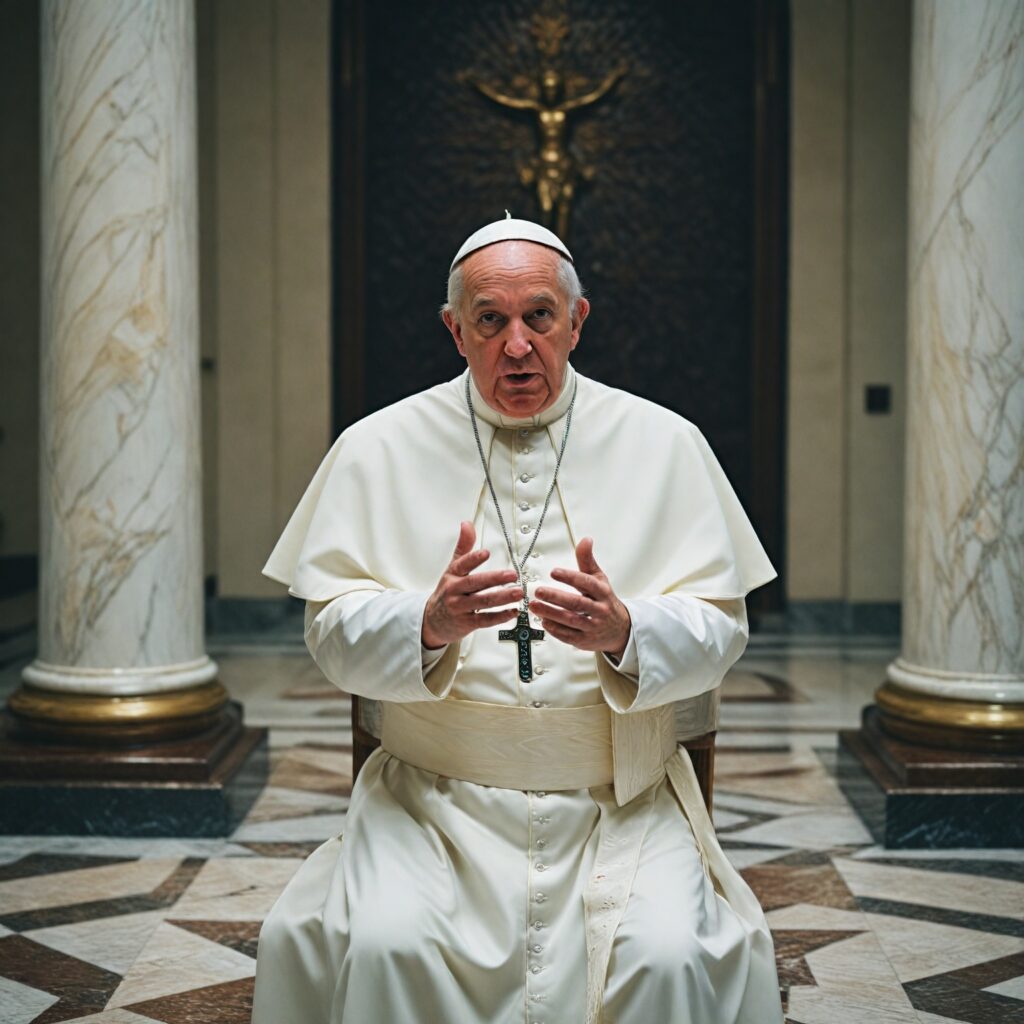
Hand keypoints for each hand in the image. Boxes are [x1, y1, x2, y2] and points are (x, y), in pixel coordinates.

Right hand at [422, 522, 521, 647]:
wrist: (432, 621)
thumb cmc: (447, 592)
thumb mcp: (452, 568)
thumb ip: (463, 547)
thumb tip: (467, 524)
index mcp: (453, 575)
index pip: (462, 565)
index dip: (473, 559)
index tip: (485, 553)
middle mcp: (455, 591)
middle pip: (475, 583)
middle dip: (494, 579)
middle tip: (513, 575)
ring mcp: (460, 608)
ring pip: (482, 602)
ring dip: (502, 598)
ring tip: (518, 593)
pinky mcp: (467, 623)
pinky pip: (485, 620)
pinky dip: (500, 616)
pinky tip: (513, 611)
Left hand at [530, 537, 630, 657]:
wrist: (620, 629)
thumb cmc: (605, 601)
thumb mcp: (599, 579)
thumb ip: (588, 561)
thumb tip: (586, 540)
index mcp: (603, 592)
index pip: (587, 583)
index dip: (570, 577)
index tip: (554, 572)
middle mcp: (599, 610)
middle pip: (577, 603)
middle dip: (556, 597)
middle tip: (538, 591)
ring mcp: (593, 626)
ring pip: (571, 620)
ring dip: (551, 613)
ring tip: (534, 606)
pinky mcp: (585, 640)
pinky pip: (569, 636)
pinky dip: (555, 629)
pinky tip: (544, 621)